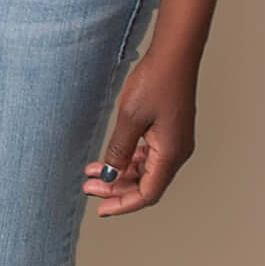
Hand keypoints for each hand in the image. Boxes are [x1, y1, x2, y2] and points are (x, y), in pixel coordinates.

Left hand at [83, 47, 197, 216]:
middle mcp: (176, 152)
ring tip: (92, 173)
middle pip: (146, 184)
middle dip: (116, 189)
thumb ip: (118, 150)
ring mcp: (175, 142)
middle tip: (88, 188)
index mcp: (170, 154)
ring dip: (120, 173)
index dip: (123, 205)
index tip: (101, 210)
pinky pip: (149, 155)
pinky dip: (128, 159)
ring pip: (146, 170)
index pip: (147, 194)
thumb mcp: (129, 119)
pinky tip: (109, 158)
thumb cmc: (155, 83)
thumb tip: (110, 176)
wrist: (174, 56)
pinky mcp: (170, 131)